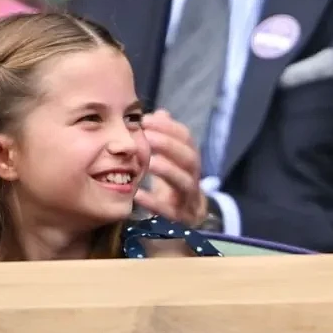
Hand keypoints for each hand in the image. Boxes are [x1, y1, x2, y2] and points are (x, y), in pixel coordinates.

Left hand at [135, 109, 206, 225]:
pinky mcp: (180, 219)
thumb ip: (165, 137)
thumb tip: (160, 113)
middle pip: (190, 159)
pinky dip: (154, 203)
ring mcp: (188, 199)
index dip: (169, 128)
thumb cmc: (173, 184)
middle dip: (170, 146)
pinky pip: (170, 211)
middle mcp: (194, 177)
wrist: (186, 219)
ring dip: (168, 170)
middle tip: (147, 136)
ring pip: (185, 183)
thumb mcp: (170, 160)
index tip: (146, 119)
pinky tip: (138, 194)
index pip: (187, 139)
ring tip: (149, 162)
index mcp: (190, 160)